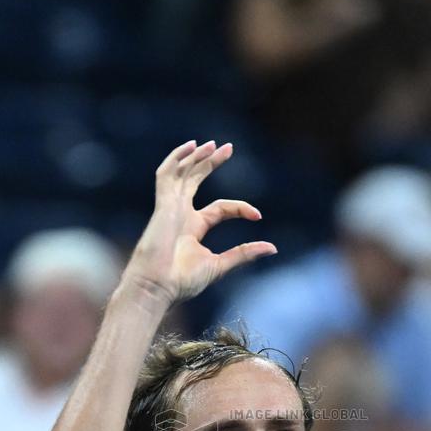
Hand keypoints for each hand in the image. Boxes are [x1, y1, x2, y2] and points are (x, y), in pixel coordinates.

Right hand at [122, 139, 276, 305]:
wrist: (157, 286)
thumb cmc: (182, 281)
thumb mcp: (220, 265)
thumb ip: (244, 254)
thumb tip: (273, 248)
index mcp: (193, 229)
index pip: (220, 208)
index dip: (240, 207)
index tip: (257, 215)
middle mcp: (181, 214)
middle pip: (196, 180)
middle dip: (211, 163)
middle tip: (228, 147)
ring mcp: (170, 208)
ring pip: (182, 173)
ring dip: (196, 157)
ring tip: (213, 144)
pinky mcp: (163, 205)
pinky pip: (166, 174)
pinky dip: (177, 158)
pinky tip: (192, 147)